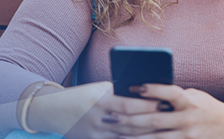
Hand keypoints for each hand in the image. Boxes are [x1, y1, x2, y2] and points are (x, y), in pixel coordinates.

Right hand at [27, 81, 160, 138]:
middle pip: (130, 124)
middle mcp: (97, 119)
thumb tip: (149, 93)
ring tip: (164, 130)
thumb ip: (121, 92)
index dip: (148, 106)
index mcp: (100, 101)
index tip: (165, 103)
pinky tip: (146, 138)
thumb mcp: (100, 89)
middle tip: (170, 118)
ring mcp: (94, 134)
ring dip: (146, 135)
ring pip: (126, 137)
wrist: (53, 109)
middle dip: (152, 122)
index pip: (129, 105)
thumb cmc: (84, 94)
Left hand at [114, 84, 223, 138]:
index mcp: (191, 102)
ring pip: (153, 138)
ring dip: (131, 136)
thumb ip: (175, 97)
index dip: (152, 88)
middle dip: (130, 118)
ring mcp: (187, 136)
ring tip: (114, 132)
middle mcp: (189, 119)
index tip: (133, 85)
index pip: (170, 92)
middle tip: (110, 116)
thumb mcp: (196, 97)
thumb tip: (146, 94)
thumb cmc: (208, 108)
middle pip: (154, 120)